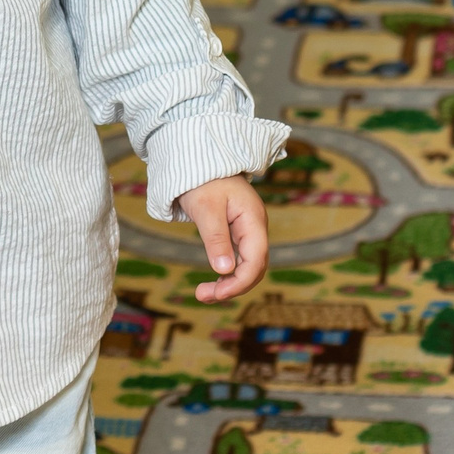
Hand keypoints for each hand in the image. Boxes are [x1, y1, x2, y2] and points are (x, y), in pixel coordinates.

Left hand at [179, 174, 269, 301]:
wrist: (198, 158)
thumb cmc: (202, 179)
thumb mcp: (206, 208)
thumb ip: (216, 238)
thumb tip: (224, 270)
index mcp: (253, 221)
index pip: (255, 261)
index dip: (239, 282)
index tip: (216, 293)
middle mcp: (255, 228)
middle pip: (254, 267)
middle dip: (233, 286)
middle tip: (203, 296)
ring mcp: (247, 229)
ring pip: (246, 265)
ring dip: (229, 282)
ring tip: (203, 294)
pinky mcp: (237, 230)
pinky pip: (238, 257)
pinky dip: (227, 271)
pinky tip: (214, 280)